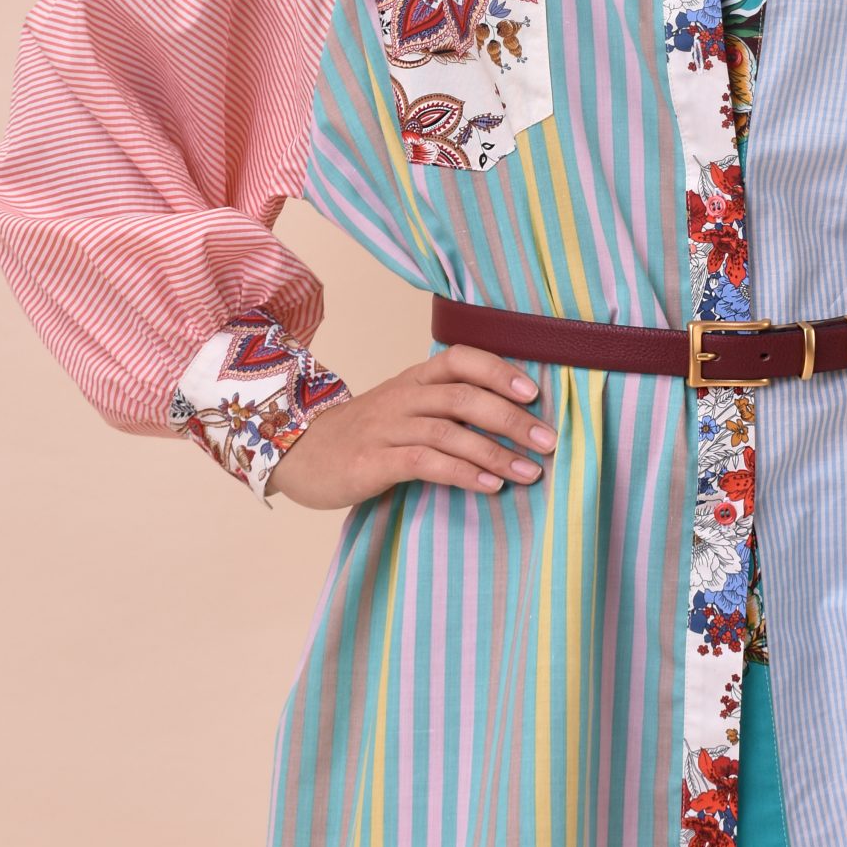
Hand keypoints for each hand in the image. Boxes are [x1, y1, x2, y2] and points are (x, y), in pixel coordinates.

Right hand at [266, 344, 556, 511]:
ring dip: (495, 453)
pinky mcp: (372, 463)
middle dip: (512, 419)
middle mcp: (403, 396)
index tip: (536, 394)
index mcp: (415, 378)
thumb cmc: (365, 434)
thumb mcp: (404, 407)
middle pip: (464, 397)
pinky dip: (462, 474)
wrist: (298, 452)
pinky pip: (425, 462)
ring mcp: (386, 428)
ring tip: (530, 472)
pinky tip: (489, 487)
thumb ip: (447, 406)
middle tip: (548, 442)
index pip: (462, 359)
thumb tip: (514, 417)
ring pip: (449, 431)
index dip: (500, 371)